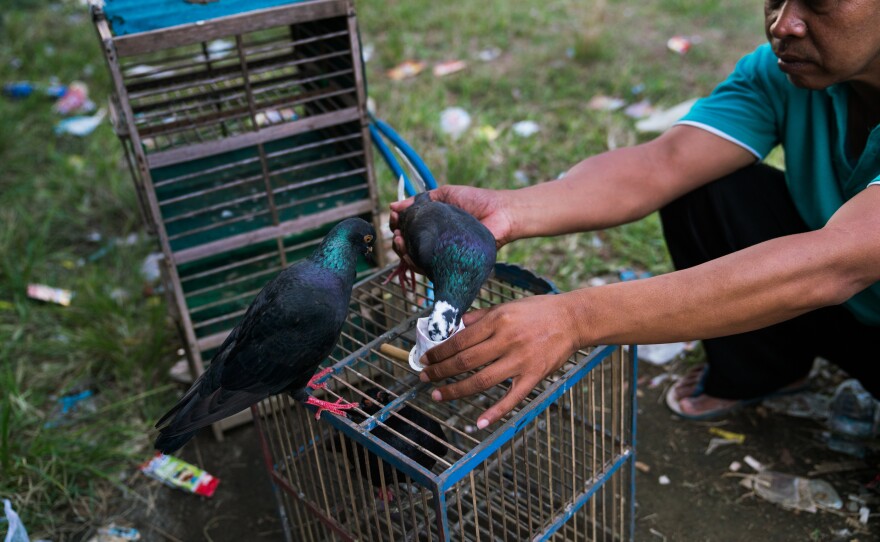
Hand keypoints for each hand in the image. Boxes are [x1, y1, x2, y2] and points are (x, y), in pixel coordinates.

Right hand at [389, 185, 513, 266]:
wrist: (501, 212)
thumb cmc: (476, 201)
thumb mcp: (445, 194)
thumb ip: (420, 200)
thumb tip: (393, 206)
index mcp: (433, 226)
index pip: (408, 231)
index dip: (398, 226)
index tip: (394, 219)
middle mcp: (436, 242)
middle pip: (408, 248)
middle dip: (397, 242)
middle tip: (397, 234)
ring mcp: (442, 256)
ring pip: (415, 261)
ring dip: (403, 253)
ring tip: (401, 242)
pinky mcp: (450, 266)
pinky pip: (430, 270)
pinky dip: (416, 265)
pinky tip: (411, 256)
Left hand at [418, 293, 580, 428]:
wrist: (573, 319)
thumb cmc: (538, 311)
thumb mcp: (506, 306)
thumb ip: (480, 317)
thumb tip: (455, 326)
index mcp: (497, 321)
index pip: (460, 340)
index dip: (439, 352)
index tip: (426, 358)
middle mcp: (506, 340)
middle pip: (465, 361)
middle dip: (440, 371)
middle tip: (424, 377)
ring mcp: (521, 360)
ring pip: (481, 381)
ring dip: (456, 390)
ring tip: (438, 395)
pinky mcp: (534, 376)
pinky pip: (512, 398)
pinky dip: (495, 412)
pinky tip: (479, 422)